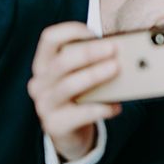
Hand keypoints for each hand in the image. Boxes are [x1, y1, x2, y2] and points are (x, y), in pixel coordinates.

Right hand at [28, 22, 121, 161]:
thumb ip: (95, 60)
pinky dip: (101, 108)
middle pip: (62, 61)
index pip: (50, 38)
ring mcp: (44, 104)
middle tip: (113, 49)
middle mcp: (40, 82)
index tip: (94, 32)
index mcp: (45, 63)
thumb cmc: (82, 94)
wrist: (71, 132)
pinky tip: (117, 106)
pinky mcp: (55, 124)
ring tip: (116, 69)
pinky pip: (81, 113)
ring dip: (95, 75)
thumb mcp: (83, 74)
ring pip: (69, 85)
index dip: (71, 31)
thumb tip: (124, 49)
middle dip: (89, 52)